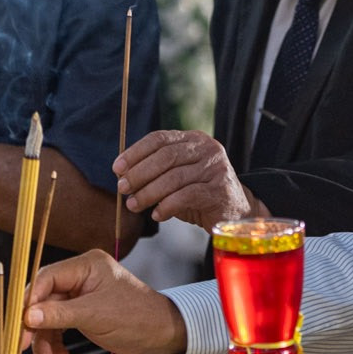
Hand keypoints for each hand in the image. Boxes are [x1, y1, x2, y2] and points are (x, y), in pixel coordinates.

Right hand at [22, 249, 187, 353]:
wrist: (160, 333)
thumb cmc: (136, 316)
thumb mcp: (95, 315)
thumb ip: (59, 315)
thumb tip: (27, 316)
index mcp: (86, 265)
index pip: (46, 278)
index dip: (29, 300)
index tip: (19, 323)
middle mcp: (80, 276)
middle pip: (43, 299)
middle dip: (34, 326)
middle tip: (22, 346)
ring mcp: (80, 295)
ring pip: (48, 316)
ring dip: (44, 340)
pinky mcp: (81, 312)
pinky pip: (59, 326)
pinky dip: (56, 343)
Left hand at [114, 129, 266, 228]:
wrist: (235, 213)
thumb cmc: (200, 193)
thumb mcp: (178, 176)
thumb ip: (156, 171)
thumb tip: (123, 175)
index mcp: (194, 139)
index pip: (160, 138)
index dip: (135, 152)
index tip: (117, 168)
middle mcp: (207, 149)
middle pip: (165, 156)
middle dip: (139, 173)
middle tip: (122, 188)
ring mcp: (216, 169)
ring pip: (174, 178)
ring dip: (149, 193)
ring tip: (134, 205)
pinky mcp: (220, 191)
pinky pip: (186, 196)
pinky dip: (167, 206)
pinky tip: (157, 214)